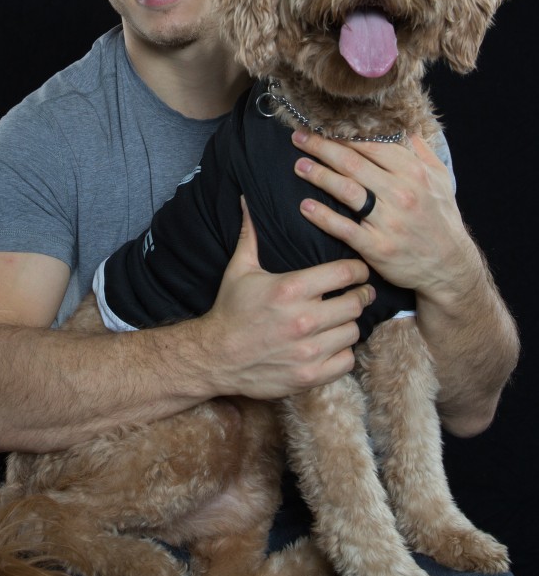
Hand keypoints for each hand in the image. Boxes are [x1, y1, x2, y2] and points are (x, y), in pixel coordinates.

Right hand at [199, 198, 374, 399]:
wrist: (215, 356)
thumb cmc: (231, 310)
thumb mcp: (240, 269)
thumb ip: (251, 234)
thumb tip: (247, 200)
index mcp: (291, 289)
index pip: (345, 273)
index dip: (358, 269)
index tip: (358, 271)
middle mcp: (304, 320)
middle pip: (356, 302)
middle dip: (359, 295)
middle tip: (357, 293)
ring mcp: (309, 350)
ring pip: (354, 331)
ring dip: (350, 323)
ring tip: (342, 318)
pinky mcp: (310, 375)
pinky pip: (347, 361)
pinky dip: (343, 352)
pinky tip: (332, 344)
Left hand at [290, 130, 475, 297]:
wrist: (450, 267)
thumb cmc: (441, 220)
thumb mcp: (440, 179)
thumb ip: (421, 151)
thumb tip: (404, 127)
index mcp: (413, 172)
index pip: (370, 146)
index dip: (342, 135)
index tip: (321, 127)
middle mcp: (401, 193)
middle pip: (352, 163)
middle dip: (321, 147)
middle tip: (299, 138)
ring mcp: (388, 220)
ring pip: (346, 190)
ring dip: (319, 175)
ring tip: (299, 166)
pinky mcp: (377, 247)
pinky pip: (344, 228)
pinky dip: (323, 216)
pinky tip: (306, 206)